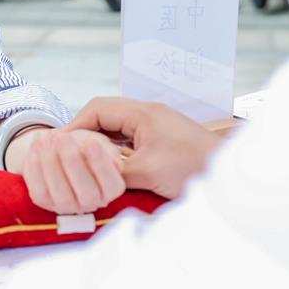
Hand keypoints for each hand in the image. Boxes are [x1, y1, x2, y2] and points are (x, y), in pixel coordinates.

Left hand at [10, 128, 125, 214]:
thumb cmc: (85, 145)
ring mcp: (67, 206)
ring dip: (53, 163)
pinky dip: (36, 165)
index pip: (112, 185)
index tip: (92, 143)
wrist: (60, 149)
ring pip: (61, 194)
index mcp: (110, 190)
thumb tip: (100, 152)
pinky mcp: (44, 202)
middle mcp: (91, 203)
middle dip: (74, 163)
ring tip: (50, 139)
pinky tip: (38, 144)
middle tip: (65, 138)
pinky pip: (39, 189)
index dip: (101, 165)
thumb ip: (103, 148)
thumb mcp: (99, 142)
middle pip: (87, 193)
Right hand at [66, 97, 221, 199]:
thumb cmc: (193, 168)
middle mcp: (148, 114)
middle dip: (83, 134)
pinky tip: (108, 169)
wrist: (231, 177)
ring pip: (117, 128)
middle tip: (65, 155)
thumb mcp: (147, 172)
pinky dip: (115, 152)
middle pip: (105, 116)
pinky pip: (130, 141)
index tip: (57, 146)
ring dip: (99, 144)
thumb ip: (113, 171)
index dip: (74, 127)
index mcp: (143, 113)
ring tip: (81, 163)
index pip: (97, 109)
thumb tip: (86, 179)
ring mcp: (157, 127)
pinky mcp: (164, 142)